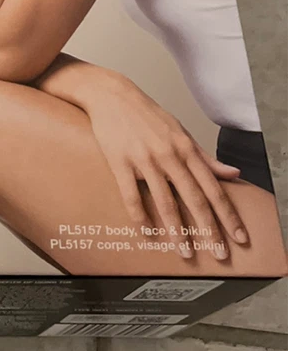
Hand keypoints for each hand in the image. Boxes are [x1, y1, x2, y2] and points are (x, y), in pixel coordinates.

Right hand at [81, 73, 246, 259]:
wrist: (112, 96)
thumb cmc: (148, 116)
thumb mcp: (181, 132)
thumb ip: (205, 157)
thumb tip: (232, 173)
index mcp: (187, 149)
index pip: (213, 188)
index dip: (228, 215)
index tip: (238, 236)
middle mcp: (169, 156)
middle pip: (194, 199)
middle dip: (209, 230)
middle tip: (218, 254)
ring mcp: (145, 160)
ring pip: (166, 202)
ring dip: (177, 231)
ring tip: (184, 252)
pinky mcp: (120, 162)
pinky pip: (132, 195)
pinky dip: (141, 217)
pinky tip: (147, 233)